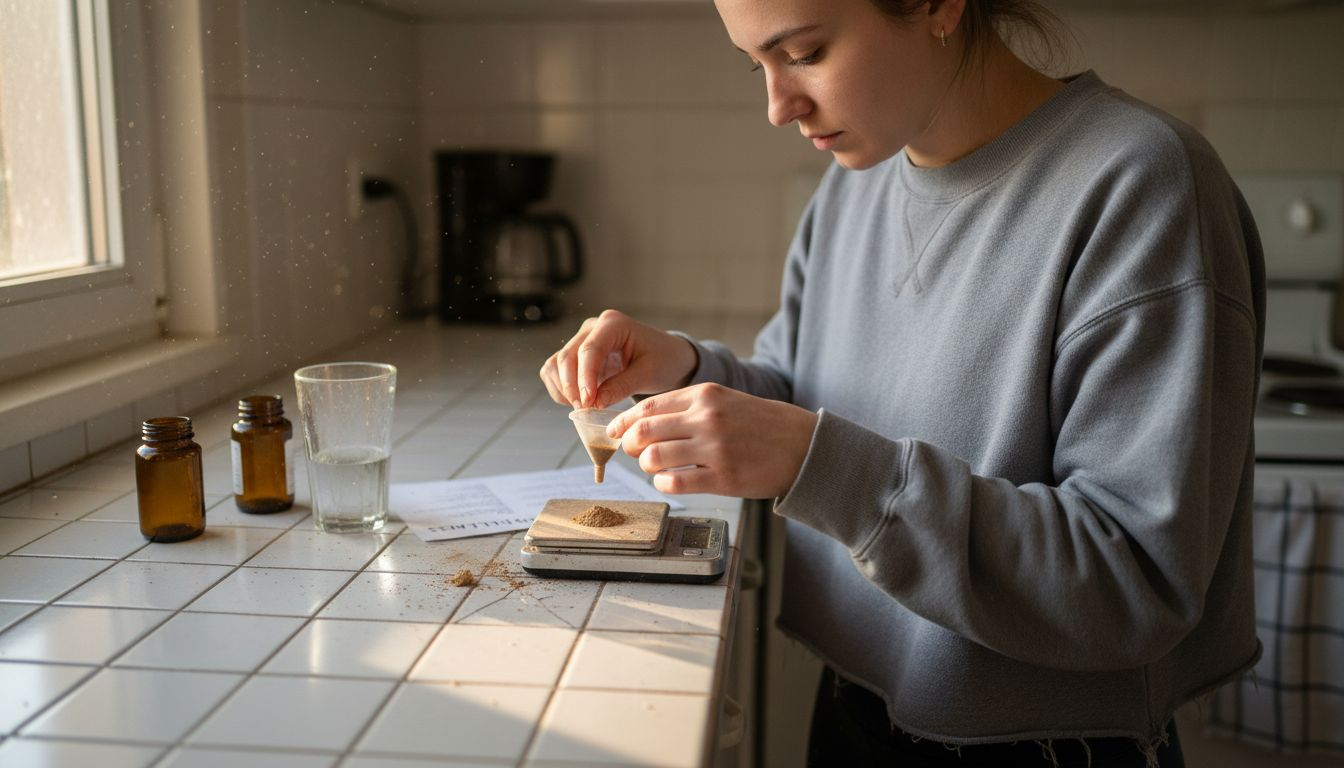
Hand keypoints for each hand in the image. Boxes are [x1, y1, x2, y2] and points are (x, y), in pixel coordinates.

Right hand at [539, 309, 698, 408]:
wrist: (667, 358)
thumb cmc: (664, 361)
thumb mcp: (649, 374)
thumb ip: (621, 386)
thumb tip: (594, 403)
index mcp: (614, 324)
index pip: (590, 350)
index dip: (585, 378)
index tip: (587, 402)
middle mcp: (592, 328)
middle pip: (567, 357)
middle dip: (571, 387)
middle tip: (586, 410)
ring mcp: (581, 340)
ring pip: (556, 364)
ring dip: (563, 389)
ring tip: (584, 407)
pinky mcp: (576, 355)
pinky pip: (556, 372)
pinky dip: (561, 390)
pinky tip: (580, 402)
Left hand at [607, 383, 818, 498]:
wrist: (804, 445)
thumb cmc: (762, 424)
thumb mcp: (725, 400)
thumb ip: (688, 408)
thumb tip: (645, 423)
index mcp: (705, 395)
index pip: (648, 406)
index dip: (623, 421)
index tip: (614, 431)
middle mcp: (707, 418)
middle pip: (644, 431)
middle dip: (628, 444)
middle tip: (630, 452)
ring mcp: (714, 448)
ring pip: (654, 458)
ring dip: (646, 465)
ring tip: (654, 467)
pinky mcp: (723, 477)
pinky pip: (675, 481)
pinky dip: (663, 483)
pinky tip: (669, 480)